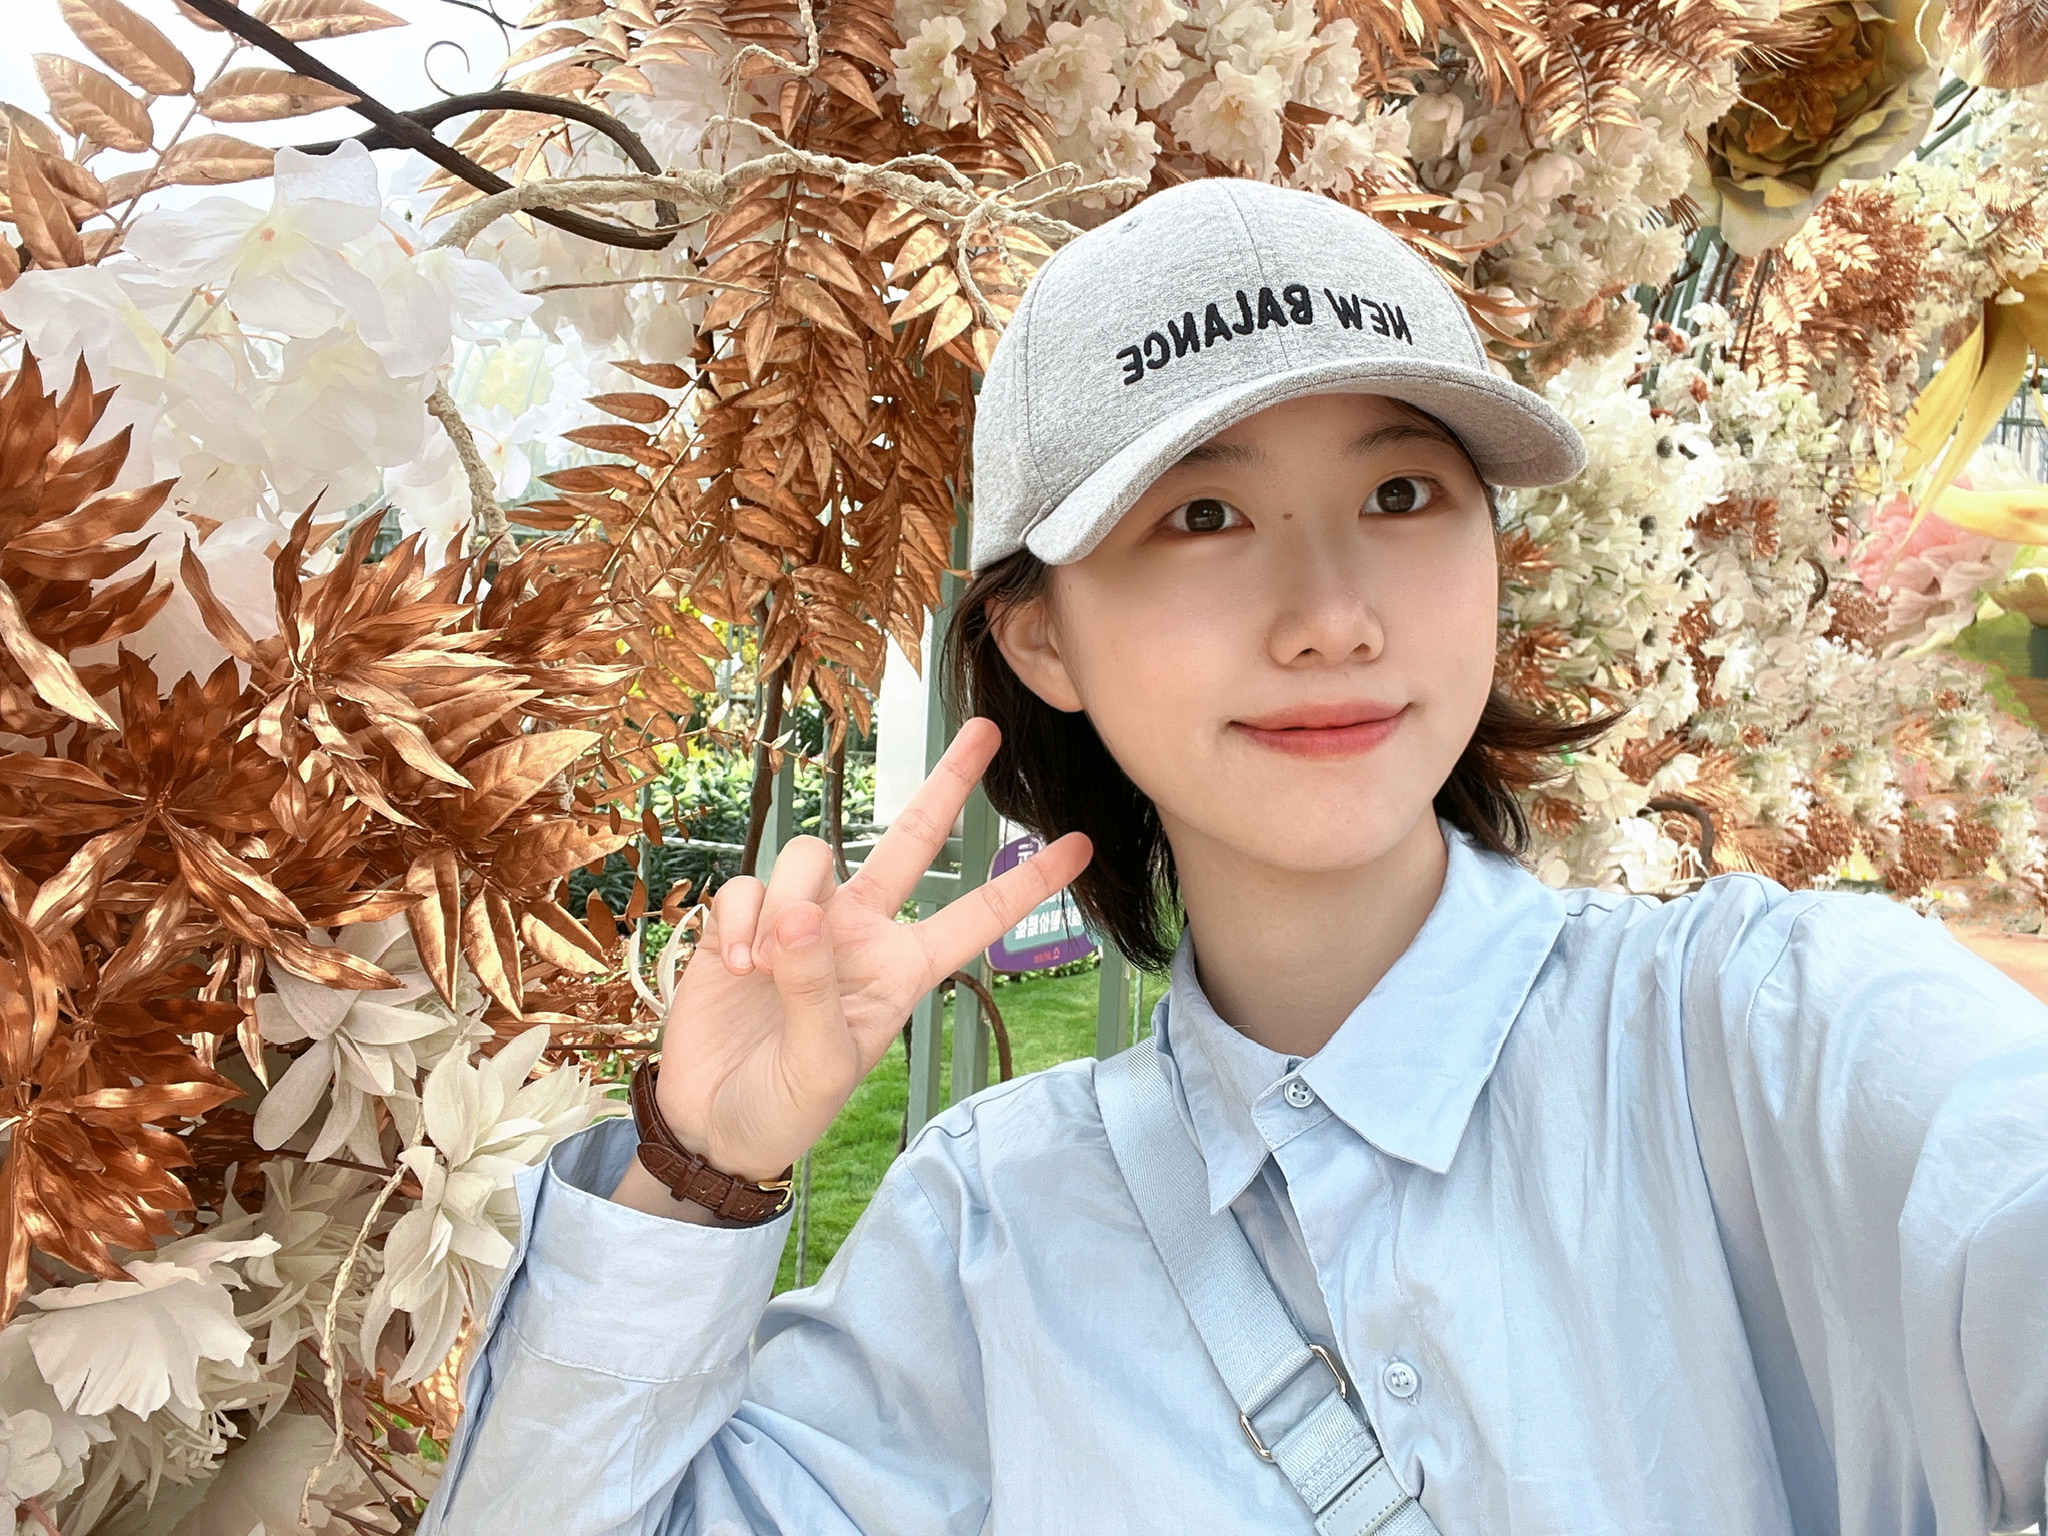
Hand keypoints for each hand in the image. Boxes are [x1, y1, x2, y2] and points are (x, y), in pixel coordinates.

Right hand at [617, 718, 1089, 1216]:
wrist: (714, 1125)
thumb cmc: (784, 1107)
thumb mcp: (821, 1066)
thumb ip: (817, 990)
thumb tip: (801, 916)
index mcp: (902, 970)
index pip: (975, 917)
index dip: (1027, 882)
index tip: (1081, 844)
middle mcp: (860, 932)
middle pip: (912, 840)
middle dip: (948, 783)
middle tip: (987, 730)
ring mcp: (801, 921)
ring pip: (812, 854)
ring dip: (786, 900)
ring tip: (763, 968)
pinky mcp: (741, 922)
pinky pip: (746, 886)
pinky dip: (740, 919)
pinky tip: (733, 966)